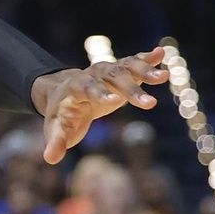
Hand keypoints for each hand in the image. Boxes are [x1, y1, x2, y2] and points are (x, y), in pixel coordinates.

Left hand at [32, 46, 168, 163]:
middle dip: (131, 90)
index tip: (114, 101)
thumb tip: (50, 159)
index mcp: (76, 88)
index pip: (88, 89)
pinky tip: (161, 54)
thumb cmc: (62, 115)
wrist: (64, 92)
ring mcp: (107, 71)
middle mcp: (93, 75)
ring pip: (126, 67)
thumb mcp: (56, 129)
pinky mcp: (120, 70)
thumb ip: (55, 142)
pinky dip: (147, 59)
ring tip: (164, 77)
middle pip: (112, 78)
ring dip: (144, 71)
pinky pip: (134, 62)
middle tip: (151, 105)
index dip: (100, 94)